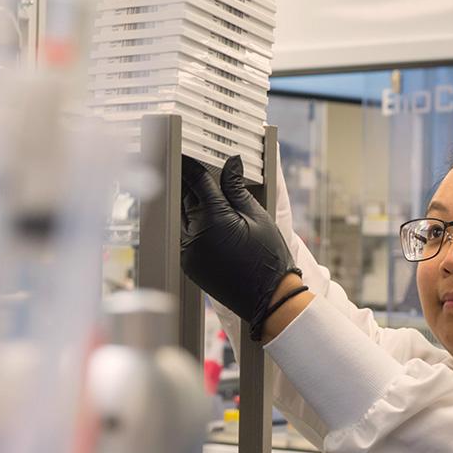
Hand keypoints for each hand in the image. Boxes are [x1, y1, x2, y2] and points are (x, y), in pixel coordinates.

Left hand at [180, 154, 301, 339]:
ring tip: (210, 199)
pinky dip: (194, 226)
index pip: (196, 180)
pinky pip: (185, 236)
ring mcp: (188, 251)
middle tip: (203, 173)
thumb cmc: (269, 259)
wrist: (269, 299)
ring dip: (192, 205)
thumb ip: (238, 188)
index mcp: (213, 218)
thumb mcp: (258, 217)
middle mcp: (195, 234)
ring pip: (183, 217)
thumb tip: (231, 164)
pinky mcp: (188, 264)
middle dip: (194, 184)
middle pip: (187, 197)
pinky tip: (211, 224)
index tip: (191, 153)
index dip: (194, 164)